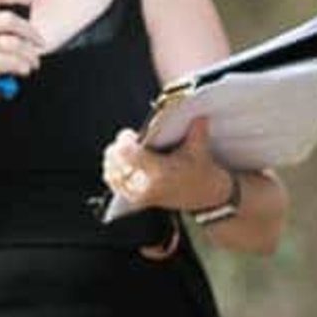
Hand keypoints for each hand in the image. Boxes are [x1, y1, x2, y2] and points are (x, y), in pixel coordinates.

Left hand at [101, 117, 231, 212]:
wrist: (205, 199)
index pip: (128, 154)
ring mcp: (139, 196)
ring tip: (123, 150)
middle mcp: (146, 187)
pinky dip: (113, 171)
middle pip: (115, 163)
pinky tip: (121, 163)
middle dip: (117, 148)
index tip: (129, 134)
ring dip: (113, 160)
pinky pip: (115, 184)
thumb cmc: (202, 176)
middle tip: (126, 140)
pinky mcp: (137, 201)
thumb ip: (197, 131)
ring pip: (111, 174)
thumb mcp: (200, 151)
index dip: (124, 141)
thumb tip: (197, 115)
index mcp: (160, 173)